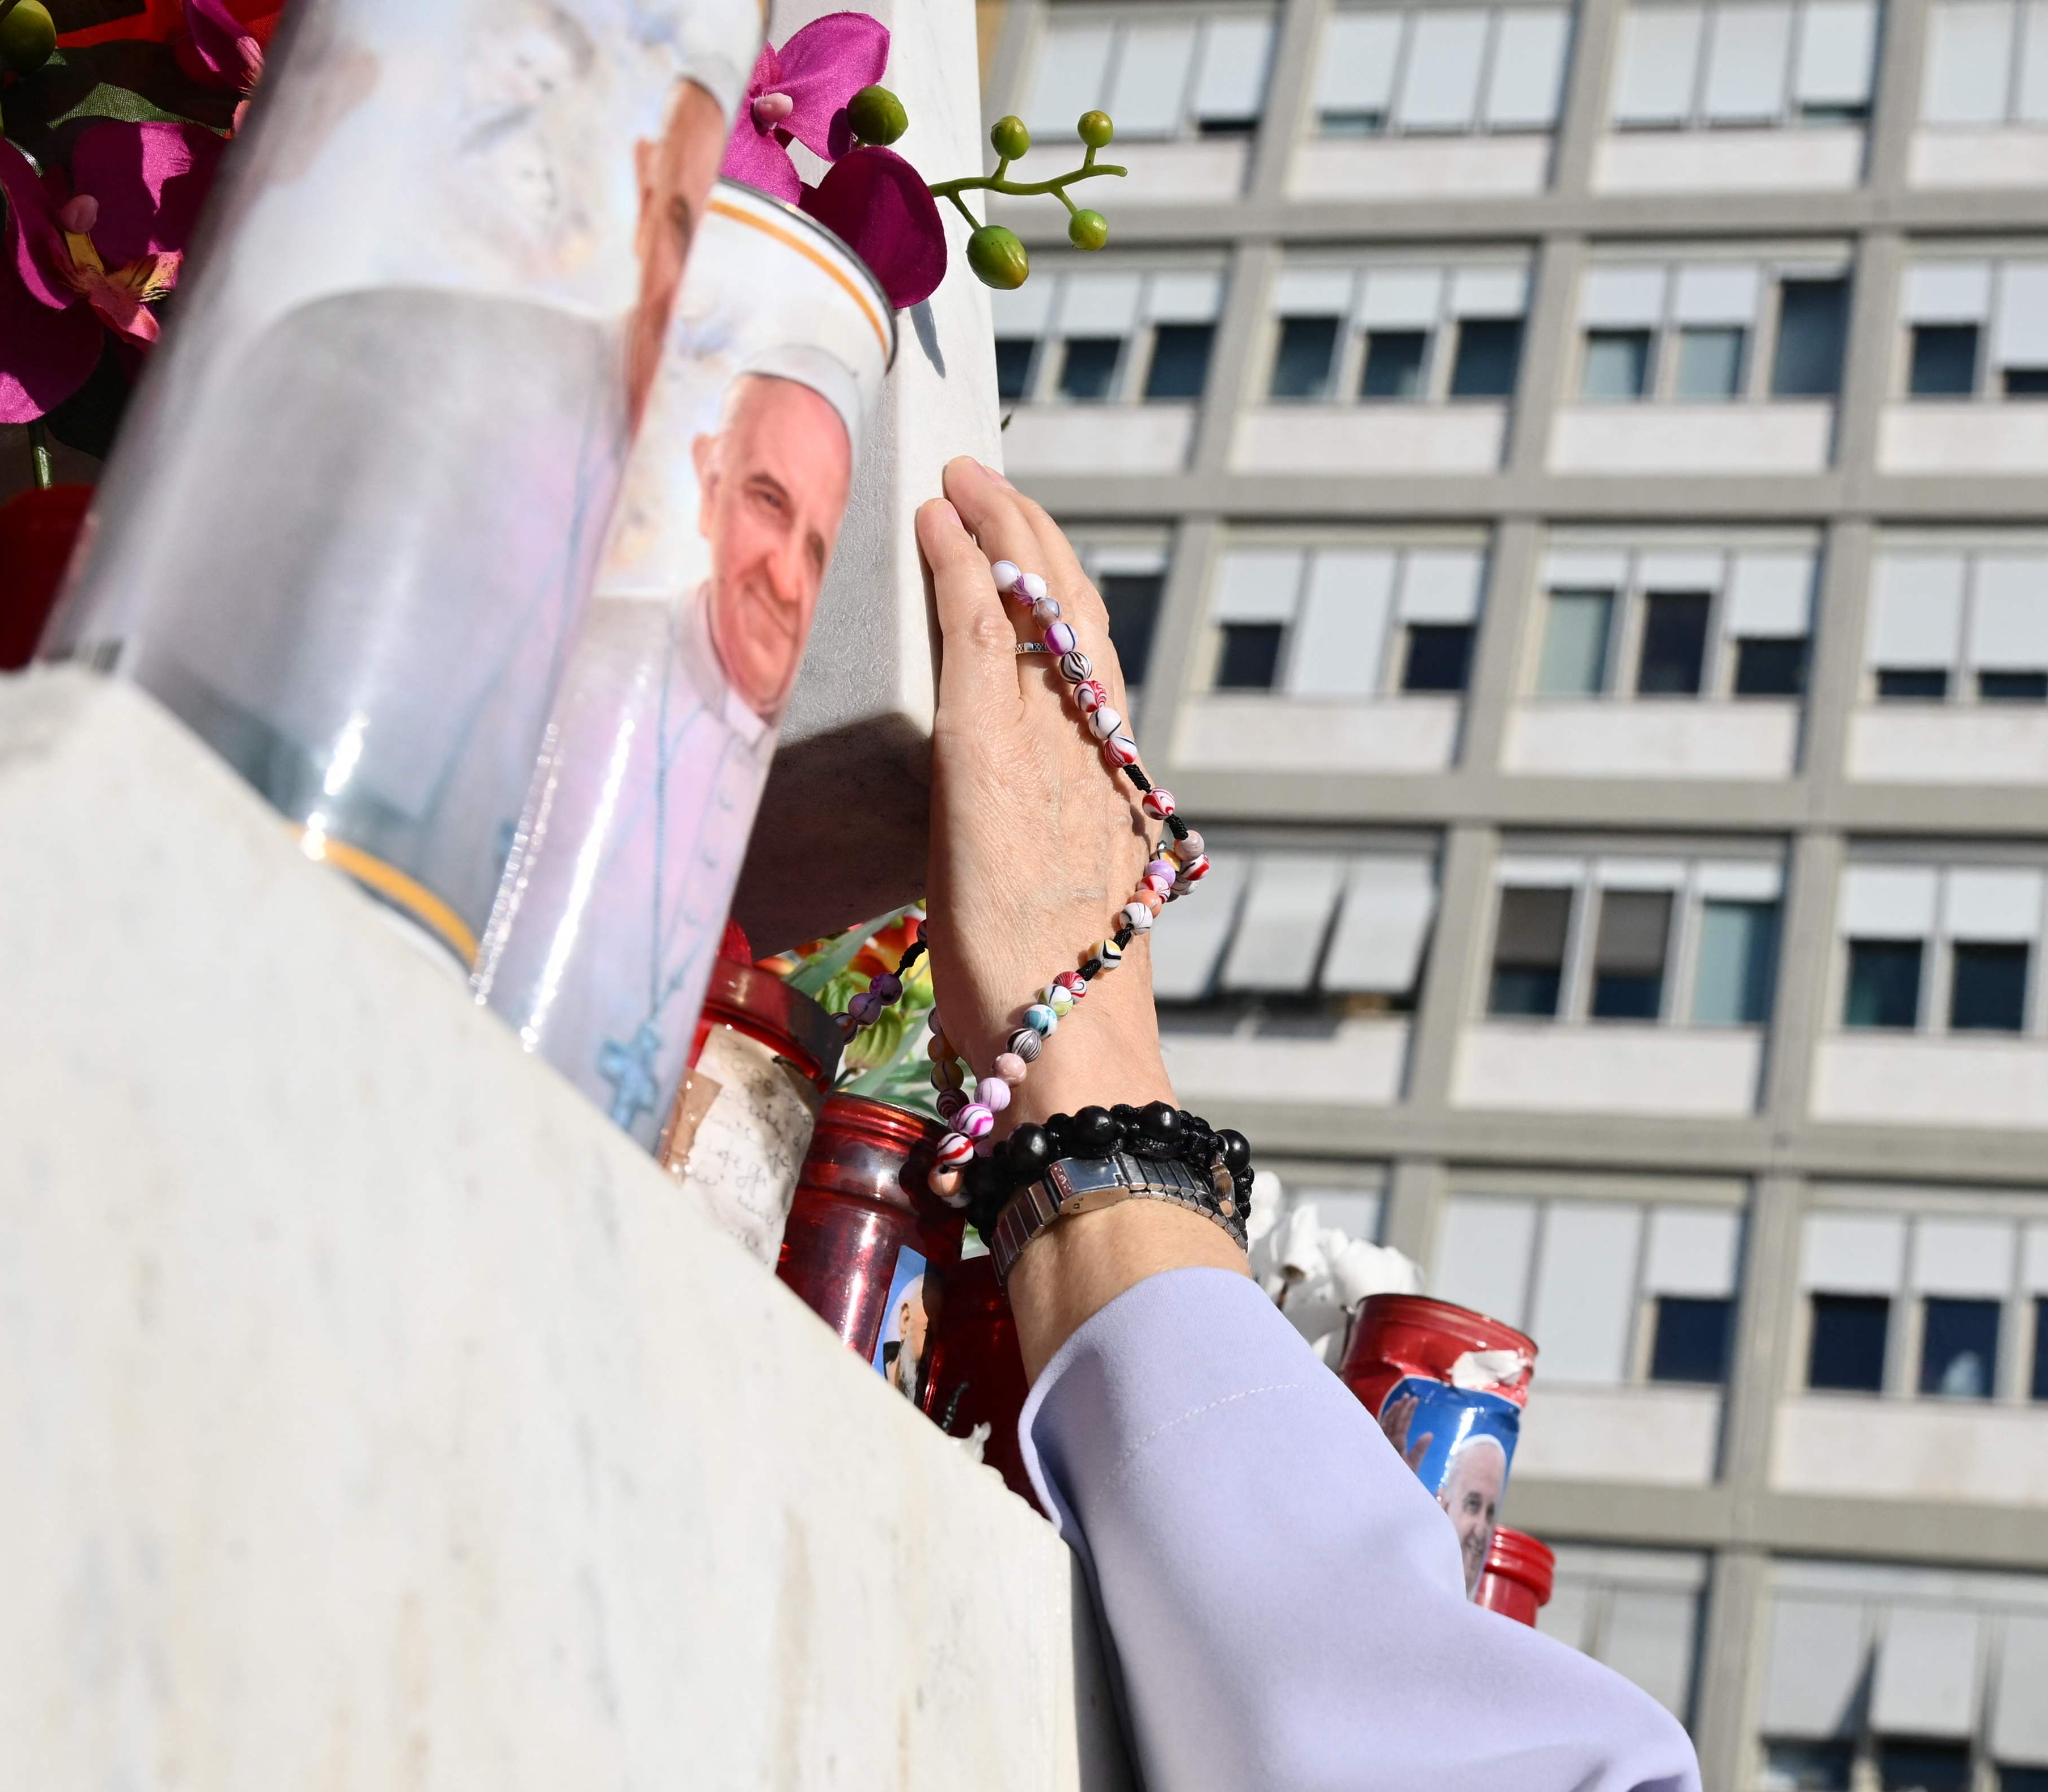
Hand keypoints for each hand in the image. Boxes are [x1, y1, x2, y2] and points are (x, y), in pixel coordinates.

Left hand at [915, 458, 1237, 1363]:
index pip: (1090, 674)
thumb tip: (1013, 869)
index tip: (1031, 553)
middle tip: (991, 483)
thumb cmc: (1054, 1018)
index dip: (1062, 602)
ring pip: (1031, 612)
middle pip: (1075, 622)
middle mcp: (1090, 763)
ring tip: (961, 480)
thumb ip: (1043, 873)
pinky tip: (937, 527)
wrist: (1071, 1055)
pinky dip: (960, 574)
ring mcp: (1046, 757)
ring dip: (994, 535)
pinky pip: (981, 642)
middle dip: (1034, 543)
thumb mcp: (1057, 925)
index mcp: (1110, 801)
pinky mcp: (989, 763)